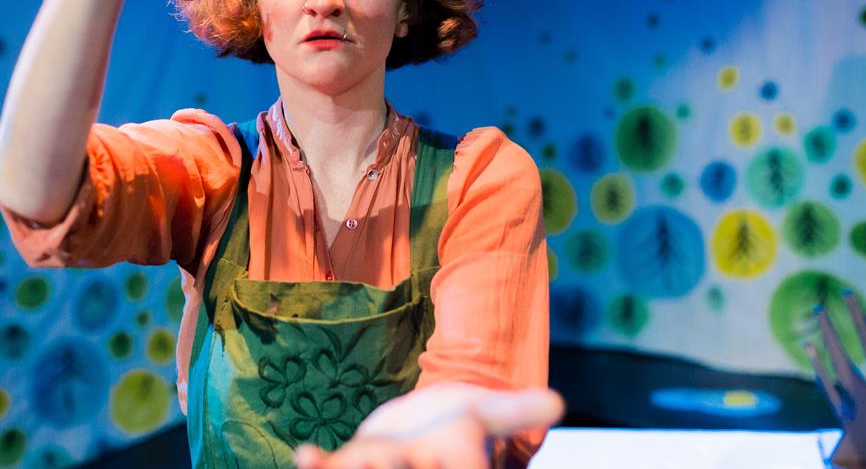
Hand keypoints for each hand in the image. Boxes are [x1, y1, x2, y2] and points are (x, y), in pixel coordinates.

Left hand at [293, 383, 563, 468]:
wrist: (420, 424)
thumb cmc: (460, 423)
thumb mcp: (488, 412)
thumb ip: (517, 411)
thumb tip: (558, 402)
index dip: (455, 468)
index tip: (441, 458)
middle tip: (392, 457)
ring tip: (345, 462)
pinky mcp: (349, 466)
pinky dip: (318, 465)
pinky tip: (307, 453)